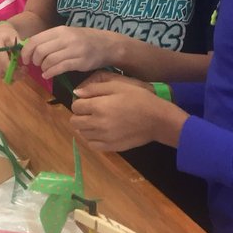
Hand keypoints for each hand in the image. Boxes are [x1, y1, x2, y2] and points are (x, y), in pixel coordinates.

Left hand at [19, 26, 121, 79]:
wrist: (108, 44)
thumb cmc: (84, 39)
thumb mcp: (67, 34)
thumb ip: (51, 39)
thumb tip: (30, 48)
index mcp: (60, 30)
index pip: (35, 40)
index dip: (26, 51)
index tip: (25, 58)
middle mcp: (66, 38)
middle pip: (40, 50)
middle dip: (34, 60)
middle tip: (35, 64)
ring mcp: (74, 50)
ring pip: (49, 60)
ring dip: (43, 67)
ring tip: (43, 69)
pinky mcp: (80, 62)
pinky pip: (60, 68)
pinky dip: (50, 73)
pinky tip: (48, 75)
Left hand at [69, 74, 186, 151]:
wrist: (158, 119)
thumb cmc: (139, 98)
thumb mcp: (117, 86)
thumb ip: (94, 88)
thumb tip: (76, 93)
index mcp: (98, 106)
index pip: (75, 106)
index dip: (80, 102)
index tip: (88, 101)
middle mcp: (97, 123)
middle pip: (74, 121)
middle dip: (80, 115)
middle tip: (91, 111)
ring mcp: (104, 137)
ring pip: (82, 133)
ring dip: (85, 127)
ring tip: (97, 121)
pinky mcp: (111, 147)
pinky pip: (92, 145)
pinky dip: (93, 138)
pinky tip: (101, 132)